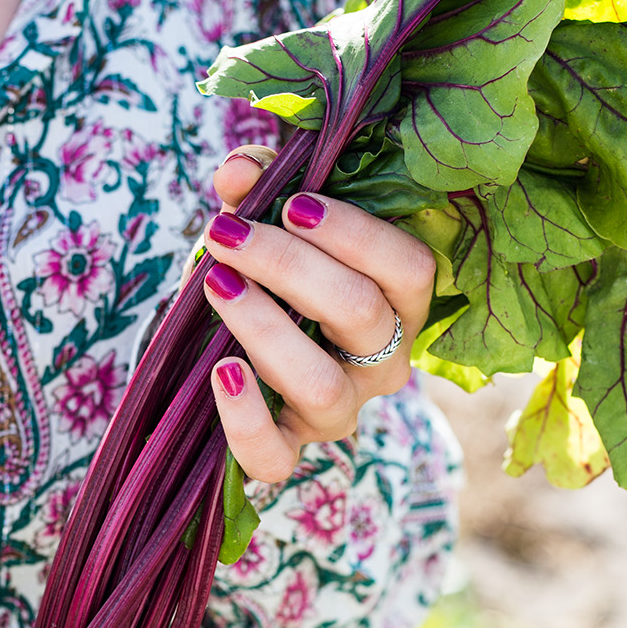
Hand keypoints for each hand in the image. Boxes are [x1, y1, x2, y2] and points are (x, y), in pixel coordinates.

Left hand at [203, 144, 434, 482]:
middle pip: (361, 313)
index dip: (355, 233)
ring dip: (265, 327)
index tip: (292, 203)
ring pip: (321, 383)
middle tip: (229, 233)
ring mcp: (337, 411)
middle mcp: (382, 362)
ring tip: (216, 284)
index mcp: (398, 302)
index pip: (410, 267)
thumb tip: (240, 170)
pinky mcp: (287, 450)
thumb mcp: (264, 221)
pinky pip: (276, 457)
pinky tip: (220, 372)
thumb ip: (259, 187)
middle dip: (289, 264)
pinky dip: (245, 420)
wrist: (220, 342)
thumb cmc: (263, 274)